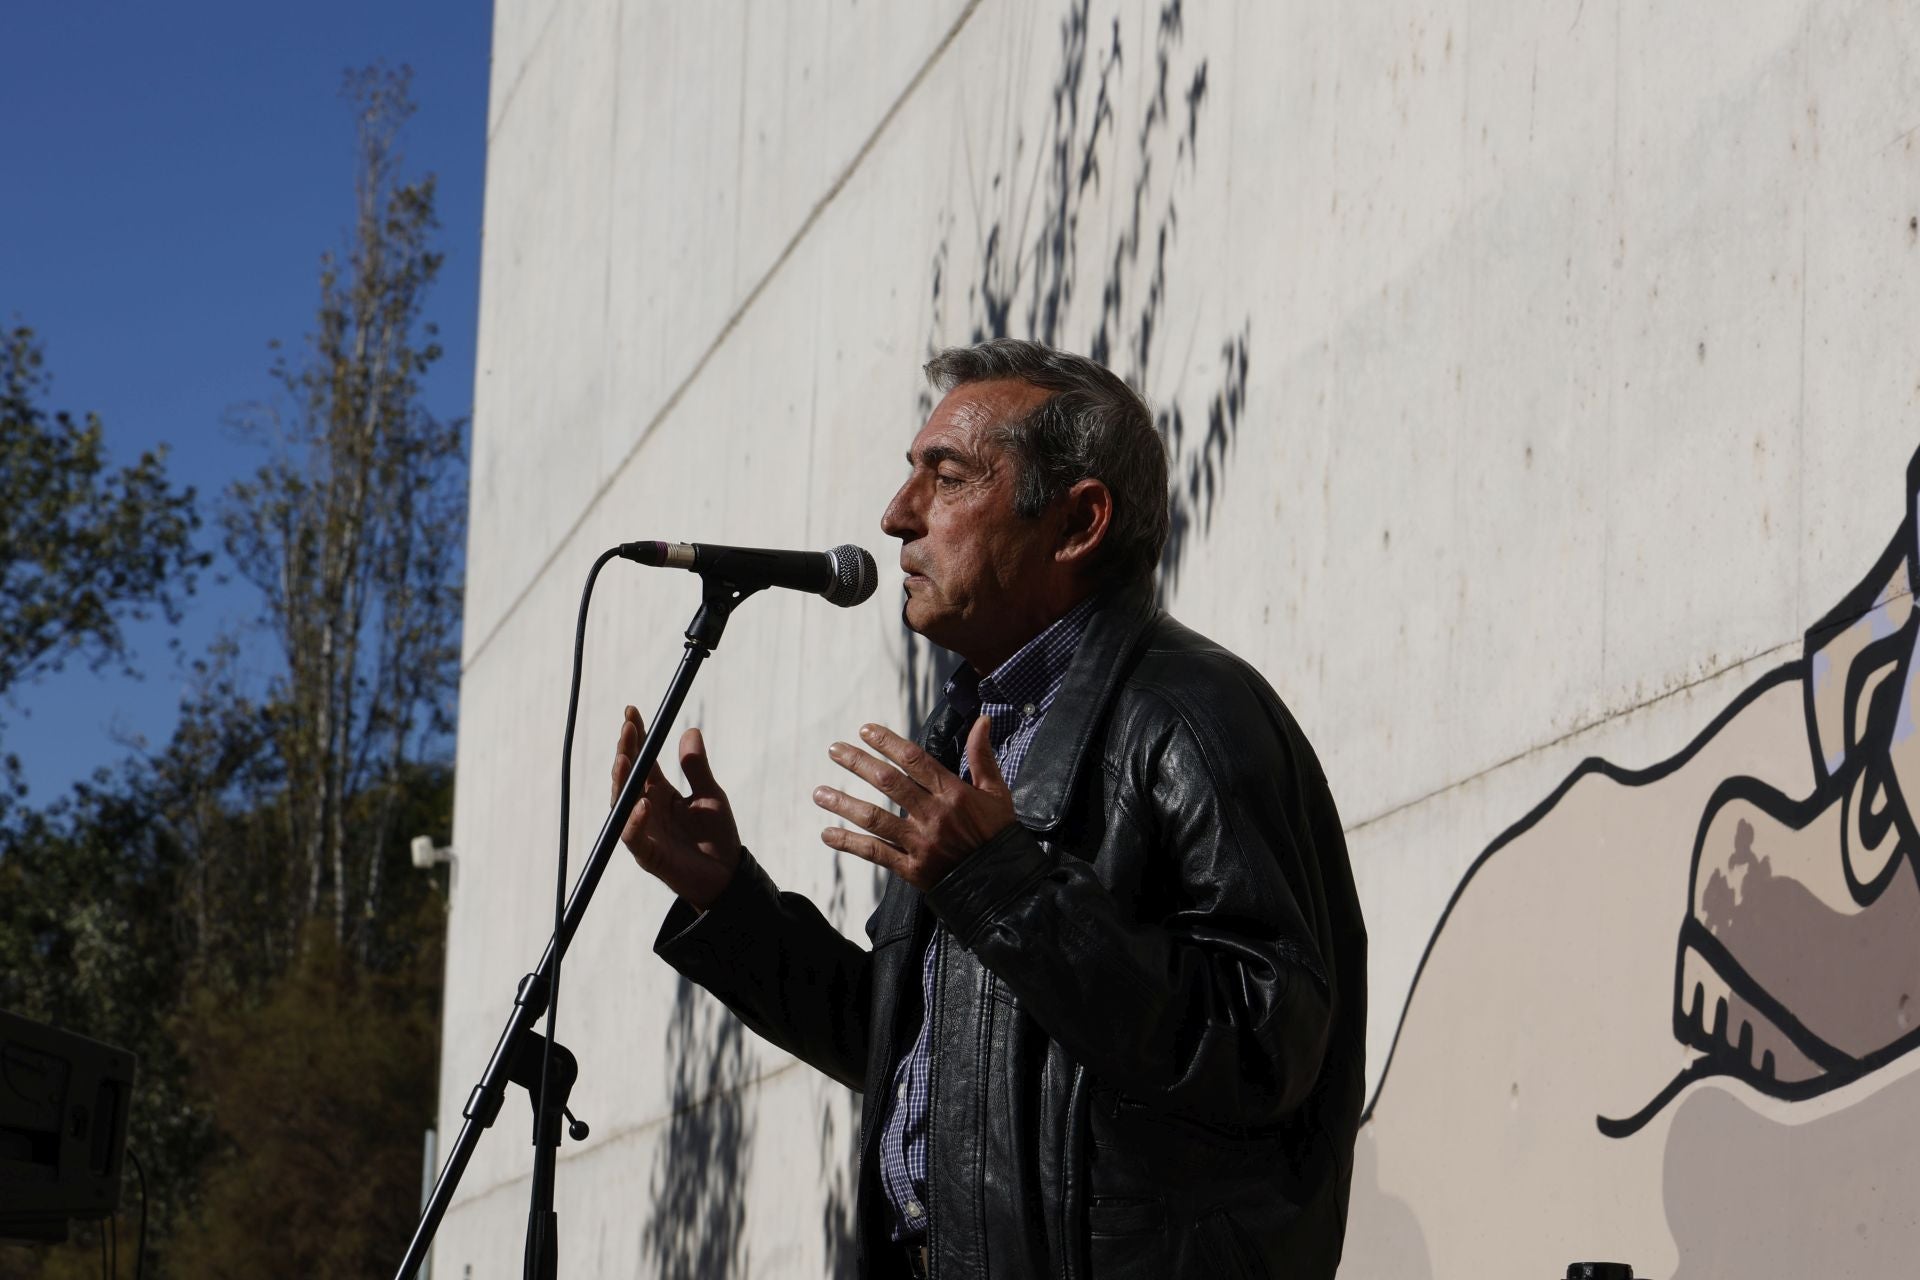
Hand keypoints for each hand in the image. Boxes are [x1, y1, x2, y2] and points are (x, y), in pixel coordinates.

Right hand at [611, 705, 740, 909]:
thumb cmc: (717, 836)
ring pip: (622, 803)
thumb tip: (690, 730)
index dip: (636, 736)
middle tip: (627, 728)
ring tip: (624, 759)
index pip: (642, 759)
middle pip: (628, 776)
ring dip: (622, 781)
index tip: (631, 711)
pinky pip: (633, 837)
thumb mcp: (711, 795)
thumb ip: (697, 767)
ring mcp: (643, 830)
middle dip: (625, 751)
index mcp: (660, 792)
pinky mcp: (647, 855)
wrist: (727, 875)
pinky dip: (635, 820)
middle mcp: (645, 808)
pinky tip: (643, 804)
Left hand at [812, 717, 1015, 890]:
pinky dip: (849, 843)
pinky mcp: (912, 869)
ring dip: (844, 804)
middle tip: (835, 750)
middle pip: (889, 783)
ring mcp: (920, 843)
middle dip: (858, 763)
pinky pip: (875, 853)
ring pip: (875, 818)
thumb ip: (982, 756)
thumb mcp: (996, 792)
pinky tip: (827, 833)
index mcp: (953, 793)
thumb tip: (982, 720)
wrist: (1002, 885)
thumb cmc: (998, 835)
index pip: (914, 760)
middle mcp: (934, 815)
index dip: (888, 742)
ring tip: (819, 793)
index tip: (865, 730)